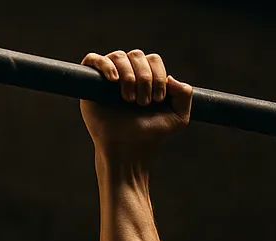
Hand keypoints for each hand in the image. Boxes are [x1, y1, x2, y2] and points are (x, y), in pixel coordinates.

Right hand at [80, 49, 193, 163]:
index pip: (153, 59)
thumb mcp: (178, 118)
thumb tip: (170, 77)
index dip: (158, 76)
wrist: (128, 151)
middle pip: (137, 55)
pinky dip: (105, 65)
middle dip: (144, 78)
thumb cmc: (151, 135)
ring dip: (129, 76)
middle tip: (143, 103)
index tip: (158, 100)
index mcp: (147, 78)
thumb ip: (184, 95)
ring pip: (118, 56)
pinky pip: (93, 59)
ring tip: (129, 99)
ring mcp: (108, 77)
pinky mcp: (91, 83)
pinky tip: (114, 80)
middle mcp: (128, 74)